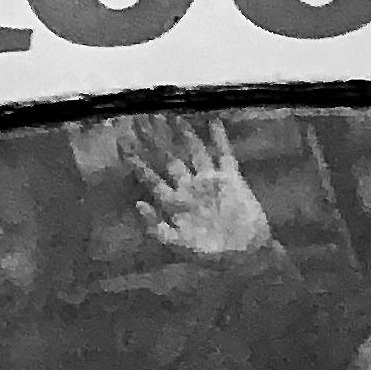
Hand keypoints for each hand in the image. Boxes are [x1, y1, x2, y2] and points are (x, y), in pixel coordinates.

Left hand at [122, 112, 275, 257]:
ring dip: (185, 134)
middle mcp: (190, 187)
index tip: (123, 145)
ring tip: (174, 114)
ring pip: (194, 151)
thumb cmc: (213, 255)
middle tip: (145, 119)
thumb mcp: (180, 247)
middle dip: (158, 141)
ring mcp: (210, 181)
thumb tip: (138, 204)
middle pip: (170, 158)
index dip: (137, 163)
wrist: (247, 255)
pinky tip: (213, 121)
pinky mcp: (231, 179)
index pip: (151, 179)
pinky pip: (224, 154)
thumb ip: (158, 228)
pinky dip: (219, 138)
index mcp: (175, 203)